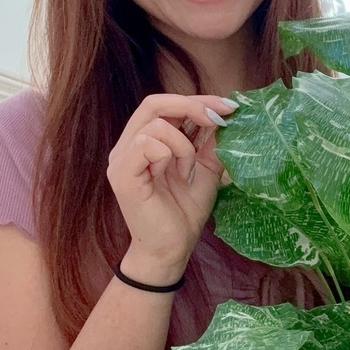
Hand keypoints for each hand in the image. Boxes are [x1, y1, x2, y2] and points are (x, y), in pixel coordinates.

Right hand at [106, 94, 235, 279]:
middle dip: (193, 106)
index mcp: (144, 141)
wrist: (172, 249)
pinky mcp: (122, 174)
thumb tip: (227, 114)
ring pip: (156, 124)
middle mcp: (127, 145)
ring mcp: (121, 159)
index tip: (228, 107)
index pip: (164, 104)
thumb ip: (210, 142)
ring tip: (189, 171)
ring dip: (183, 145)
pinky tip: (178, 176)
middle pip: (154, 103)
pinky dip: (170, 155)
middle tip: (220, 118)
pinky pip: (147, 144)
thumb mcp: (205, 168)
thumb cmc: (184, 212)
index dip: (196, 100)